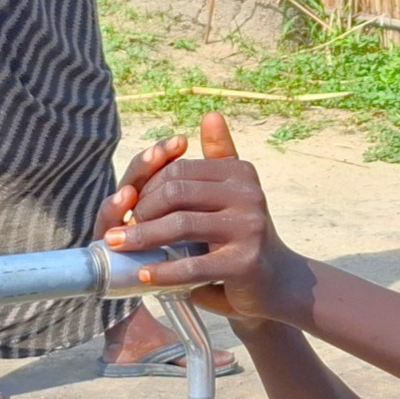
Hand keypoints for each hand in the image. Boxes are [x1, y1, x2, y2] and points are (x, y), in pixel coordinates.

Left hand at [101, 112, 309, 323]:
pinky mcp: (245, 263)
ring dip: (142, 238)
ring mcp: (249, 228)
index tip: (128, 207)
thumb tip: (211, 115)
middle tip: (119, 230)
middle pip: (176, 193)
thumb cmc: (244, 237)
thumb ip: (220, 157)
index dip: (146, 188)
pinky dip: (163, 271)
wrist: (280, 282)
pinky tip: (144, 276)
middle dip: (141, 211)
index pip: (178, 170)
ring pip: (180, 225)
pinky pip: (192, 265)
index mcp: (240, 173)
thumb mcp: (233, 194)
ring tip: (119, 247)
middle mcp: (248, 194)